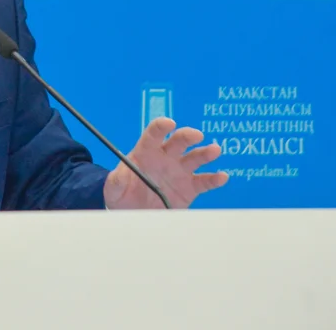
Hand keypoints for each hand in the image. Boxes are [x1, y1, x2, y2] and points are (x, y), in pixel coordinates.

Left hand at [102, 118, 228, 208]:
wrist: (132, 212)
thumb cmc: (122, 193)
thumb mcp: (113, 188)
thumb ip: (115, 182)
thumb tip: (117, 177)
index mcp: (146, 151)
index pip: (153, 134)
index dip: (161, 127)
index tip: (169, 123)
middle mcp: (165, 157)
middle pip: (178, 142)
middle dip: (187, 136)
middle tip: (196, 135)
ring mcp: (179, 171)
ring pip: (195, 158)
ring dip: (205, 153)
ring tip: (215, 150)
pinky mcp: (190, 188)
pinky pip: (204, 182)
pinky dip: (214, 179)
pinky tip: (222, 177)